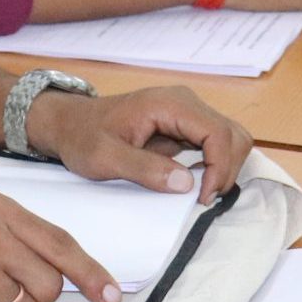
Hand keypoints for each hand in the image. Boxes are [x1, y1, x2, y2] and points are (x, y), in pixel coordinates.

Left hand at [27, 85, 254, 203]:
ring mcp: (187, 112)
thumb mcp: (105, 158)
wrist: (69, 123)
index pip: (217, 132)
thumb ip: (144, 169)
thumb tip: (186, 183)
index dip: (219, 167)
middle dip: (226, 169)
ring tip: (201, 192)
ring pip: (230, 137)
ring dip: (224, 167)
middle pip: (231, 133)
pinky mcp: (185, 124)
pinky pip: (215, 142)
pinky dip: (216, 164)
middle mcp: (184, 102)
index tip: (202, 198)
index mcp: (168, 104)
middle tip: (203, 199)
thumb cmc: (83, 137)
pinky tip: (197, 183)